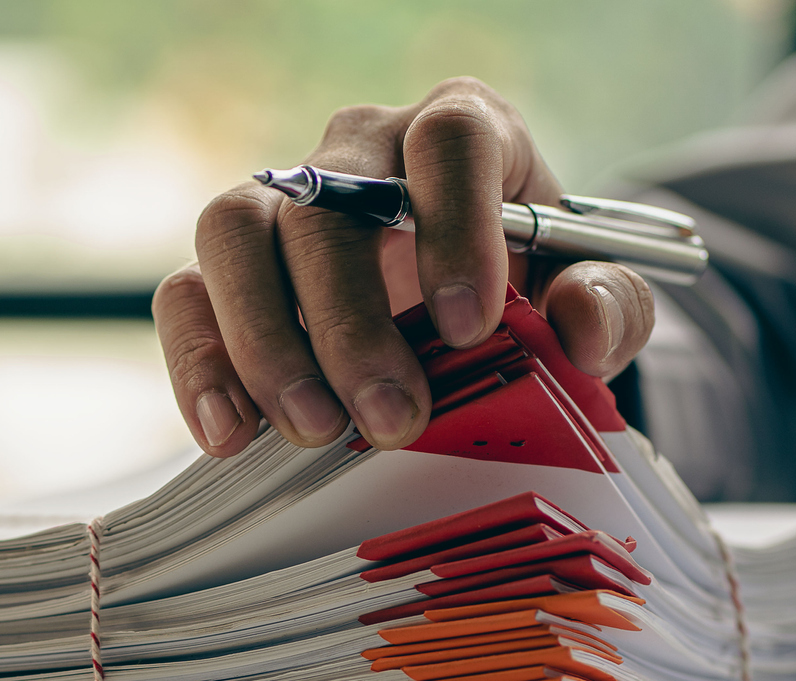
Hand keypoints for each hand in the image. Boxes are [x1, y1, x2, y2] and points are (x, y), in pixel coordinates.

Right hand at [154, 77, 655, 457]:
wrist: (463, 316)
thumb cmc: (527, 293)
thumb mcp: (588, 299)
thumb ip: (609, 305)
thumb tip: (577, 321)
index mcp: (460, 131)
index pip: (448, 141)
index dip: (457, 227)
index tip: (470, 327)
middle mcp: (359, 151)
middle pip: (327, 206)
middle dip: (354, 324)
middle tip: (390, 420)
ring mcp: (281, 202)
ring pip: (235, 231)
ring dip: (267, 339)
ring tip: (311, 430)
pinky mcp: (226, 267)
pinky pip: (186, 294)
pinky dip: (199, 364)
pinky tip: (230, 434)